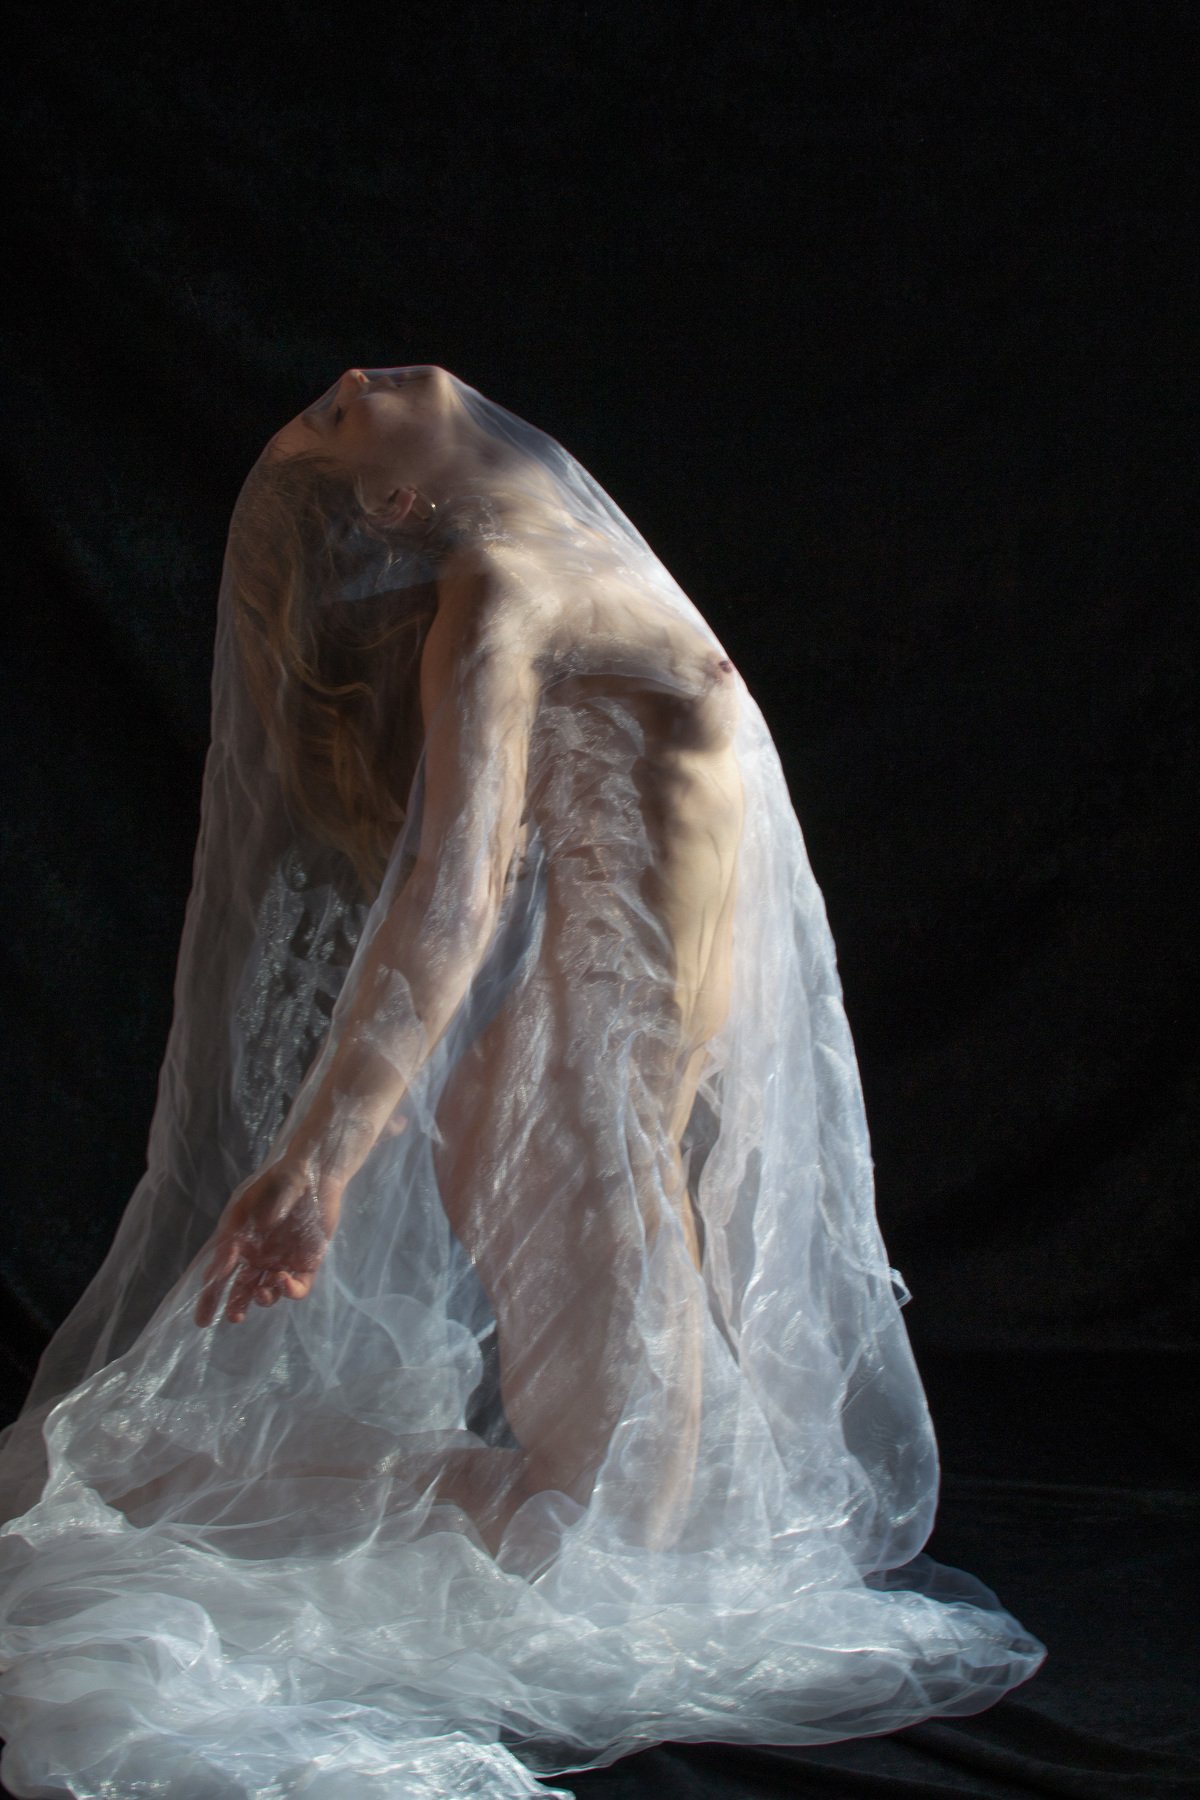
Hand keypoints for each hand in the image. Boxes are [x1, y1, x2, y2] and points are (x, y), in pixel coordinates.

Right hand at [193, 1159, 343, 1327]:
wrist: (313, 1173)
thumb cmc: (278, 1181)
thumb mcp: (251, 1200)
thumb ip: (240, 1226)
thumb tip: (232, 1253)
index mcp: (240, 1244)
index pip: (220, 1276)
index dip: (210, 1299)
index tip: (202, 1320)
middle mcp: (259, 1258)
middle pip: (243, 1291)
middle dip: (236, 1307)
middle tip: (234, 1317)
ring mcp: (283, 1261)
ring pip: (269, 1292)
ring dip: (263, 1299)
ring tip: (261, 1292)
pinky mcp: (308, 1262)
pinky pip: (299, 1286)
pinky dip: (290, 1290)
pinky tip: (283, 1280)